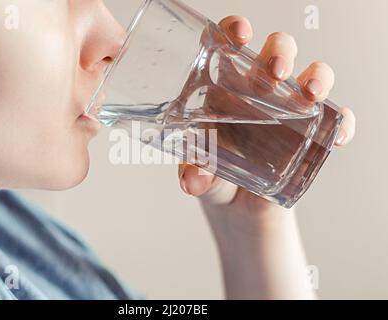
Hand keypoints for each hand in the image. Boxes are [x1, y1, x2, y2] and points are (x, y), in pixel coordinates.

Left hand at [178, 16, 355, 214]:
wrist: (236, 206)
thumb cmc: (214, 176)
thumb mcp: (199, 173)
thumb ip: (193, 173)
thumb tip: (194, 180)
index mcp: (224, 90)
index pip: (230, 46)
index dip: (236, 30)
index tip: (240, 36)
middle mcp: (257, 93)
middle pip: (275, 52)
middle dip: (280, 51)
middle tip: (274, 72)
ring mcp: (286, 111)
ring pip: (310, 75)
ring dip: (317, 76)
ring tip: (311, 94)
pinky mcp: (308, 134)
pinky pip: (333, 119)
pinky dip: (342, 121)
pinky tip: (339, 135)